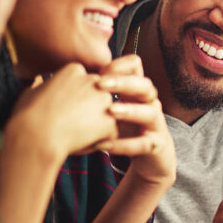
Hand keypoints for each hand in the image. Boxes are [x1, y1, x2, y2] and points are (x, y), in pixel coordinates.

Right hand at [8, 63, 117, 157]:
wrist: (36, 136)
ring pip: (106, 114)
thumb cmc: (28, 115)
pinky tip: (80, 143)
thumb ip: (40, 85)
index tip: (60, 109)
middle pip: (97, 96)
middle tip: (67, 122)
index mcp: (74, 70)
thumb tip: (38, 81)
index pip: (83, 83)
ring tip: (72, 134)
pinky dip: (98, 141)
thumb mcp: (30, 93)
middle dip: (87, 110)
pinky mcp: (111, 121)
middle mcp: (94, 80)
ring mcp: (105, 100)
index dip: (72, 100)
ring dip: (94, 125)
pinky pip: (109, 133)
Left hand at [95, 55, 174, 186]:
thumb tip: (66, 79)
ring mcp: (155, 124)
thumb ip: (97, 94)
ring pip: (150, 112)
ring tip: (110, 111)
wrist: (150, 156)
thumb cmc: (125, 128)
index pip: (135, 67)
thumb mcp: (111, 108)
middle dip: (123, 82)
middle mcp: (150, 104)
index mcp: (137, 91)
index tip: (97, 71)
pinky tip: (103, 145)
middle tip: (100, 84)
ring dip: (130, 110)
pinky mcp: (156, 145)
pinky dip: (124, 145)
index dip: (118, 65)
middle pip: (145, 85)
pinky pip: (143, 144)